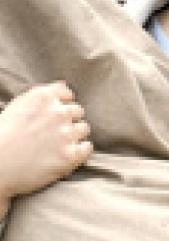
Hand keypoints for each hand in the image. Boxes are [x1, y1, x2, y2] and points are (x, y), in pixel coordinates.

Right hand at [0, 81, 92, 218]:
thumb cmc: (1, 137)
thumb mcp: (17, 107)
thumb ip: (41, 98)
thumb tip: (64, 86)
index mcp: (42, 97)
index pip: (66, 93)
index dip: (62, 103)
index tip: (56, 113)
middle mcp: (57, 112)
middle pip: (77, 111)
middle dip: (69, 119)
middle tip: (56, 131)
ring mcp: (66, 134)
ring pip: (83, 128)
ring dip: (75, 135)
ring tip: (59, 144)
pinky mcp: (71, 155)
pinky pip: (87, 147)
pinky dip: (80, 151)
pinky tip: (68, 155)